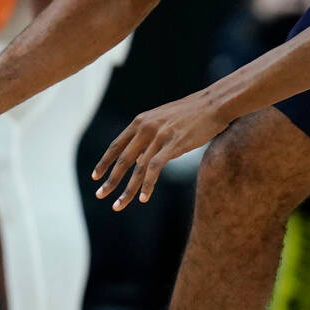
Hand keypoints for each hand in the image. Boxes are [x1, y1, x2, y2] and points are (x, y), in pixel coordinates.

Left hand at [92, 92, 229, 210]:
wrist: (213, 104)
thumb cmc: (191, 113)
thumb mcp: (163, 120)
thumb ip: (149, 136)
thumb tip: (140, 158)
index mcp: (141, 121)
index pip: (116, 145)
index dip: (104, 162)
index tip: (95, 176)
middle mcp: (146, 128)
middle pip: (122, 160)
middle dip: (110, 180)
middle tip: (100, 195)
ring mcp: (159, 136)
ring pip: (137, 168)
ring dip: (127, 189)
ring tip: (119, 205)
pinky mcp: (173, 144)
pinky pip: (155, 168)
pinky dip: (148, 185)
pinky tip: (144, 198)